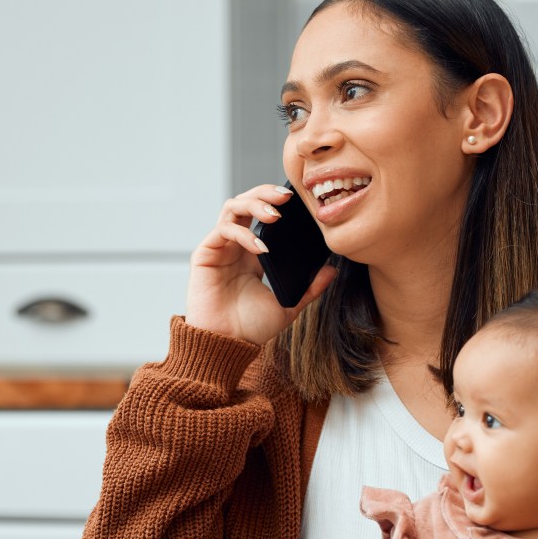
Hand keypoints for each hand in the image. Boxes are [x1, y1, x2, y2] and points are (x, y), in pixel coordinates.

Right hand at [186, 184, 336, 344]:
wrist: (227, 346)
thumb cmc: (251, 328)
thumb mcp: (289, 306)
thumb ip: (310, 288)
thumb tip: (333, 270)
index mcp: (252, 253)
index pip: (262, 214)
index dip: (277, 202)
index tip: (300, 202)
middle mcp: (235, 245)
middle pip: (246, 202)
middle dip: (266, 192)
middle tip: (287, 195)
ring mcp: (219, 248)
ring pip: (233, 207)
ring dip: (254, 204)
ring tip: (275, 214)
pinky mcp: (205, 255)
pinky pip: (223, 231)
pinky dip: (243, 233)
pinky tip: (260, 249)